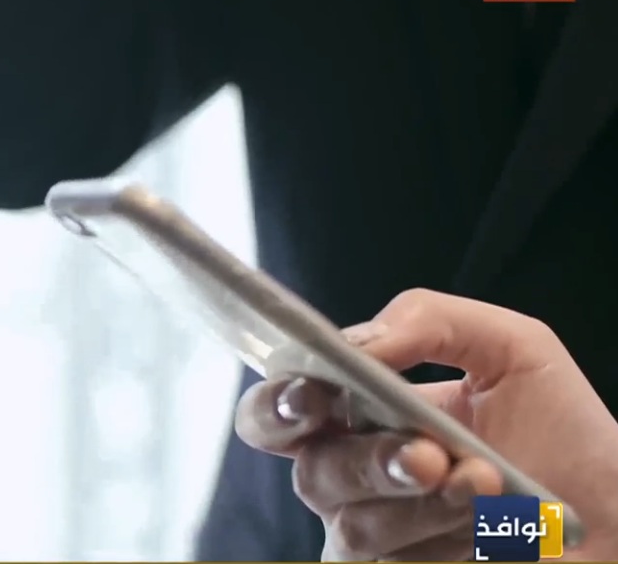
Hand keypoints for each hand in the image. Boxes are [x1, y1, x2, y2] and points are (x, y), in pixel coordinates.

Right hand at [235, 289, 617, 560]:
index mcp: (355, 414)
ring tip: (491, 484)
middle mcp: (352, 476)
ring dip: (429, 505)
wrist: (615, 513)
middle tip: (425, 456)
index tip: (315, 394)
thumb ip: (427, 320)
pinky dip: (447, 543)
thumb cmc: (562, 430)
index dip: (277, 404)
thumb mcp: (510, 346)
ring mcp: (376, 535)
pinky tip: (493, 529)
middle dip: (366, 463)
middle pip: (312, 473)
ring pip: (357, 529)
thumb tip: (358, 346)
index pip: (278, 411)